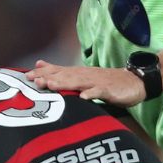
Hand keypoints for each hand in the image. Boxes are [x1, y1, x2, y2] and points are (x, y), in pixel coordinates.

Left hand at [25, 60, 145, 107]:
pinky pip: (99, 92)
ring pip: (79, 82)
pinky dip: (91, 94)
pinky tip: (83, 98)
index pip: (58, 71)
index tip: (27, 77)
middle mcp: (85, 75)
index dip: (43, 73)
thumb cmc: (107, 82)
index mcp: (79, 74)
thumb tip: (41, 65)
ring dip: (65, 83)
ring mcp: (97, 82)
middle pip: (65, 75)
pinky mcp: (109, 90)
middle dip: (49, 77)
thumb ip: (63, 72)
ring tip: (52, 85)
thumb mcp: (84, 76)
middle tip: (34, 80)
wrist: (135, 82)